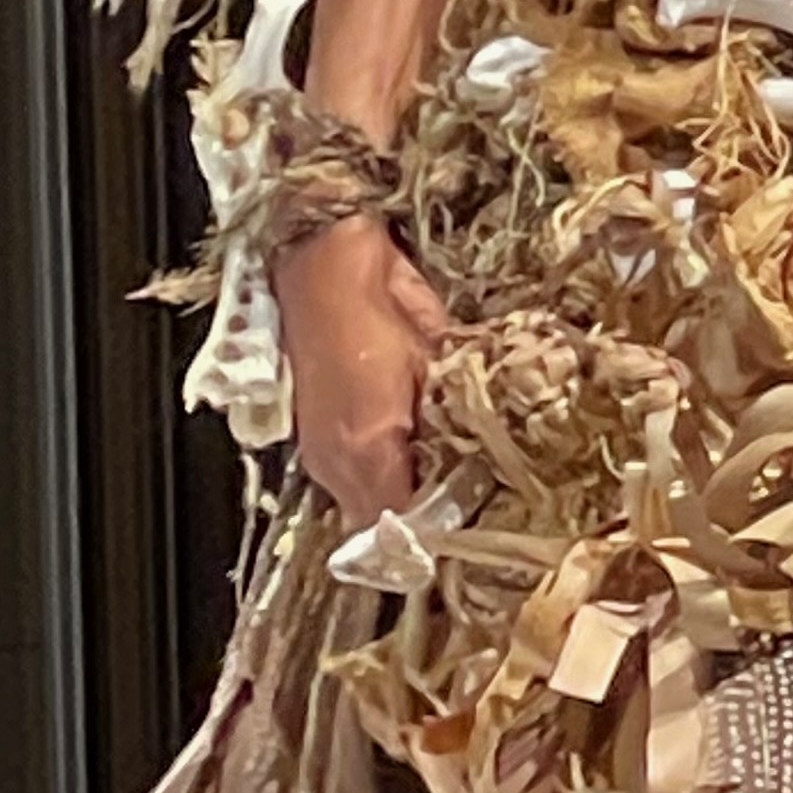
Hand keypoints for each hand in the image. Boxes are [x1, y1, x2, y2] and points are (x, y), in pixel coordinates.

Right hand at [269, 215, 449, 524]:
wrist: (323, 266)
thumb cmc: (385, 303)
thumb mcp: (434, 356)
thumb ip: (450, 414)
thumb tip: (480, 452)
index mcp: (371, 447)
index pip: (406, 522)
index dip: (438, 526)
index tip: (471, 513)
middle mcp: (338, 466)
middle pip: (381, 524)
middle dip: (419, 516)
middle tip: (461, 495)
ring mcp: (320, 456)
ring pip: (364, 506)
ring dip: (395, 496)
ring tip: (438, 474)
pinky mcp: (313, 441)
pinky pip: (347, 483)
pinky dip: (375, 476)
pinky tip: (405, 452)